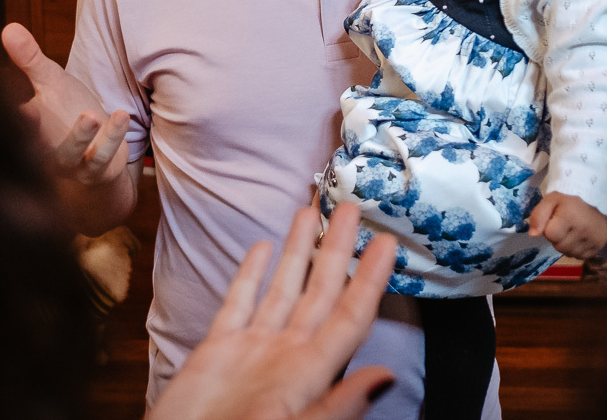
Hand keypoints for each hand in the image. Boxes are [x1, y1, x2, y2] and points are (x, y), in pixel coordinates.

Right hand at [1, 22, 128, 186]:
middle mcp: (44, 150)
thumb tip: (8, 28)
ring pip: (69, 155)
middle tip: (29, 114)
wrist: (100, 149)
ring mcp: (70, 163)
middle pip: (34, 145)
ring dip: (79, 137)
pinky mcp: (96, 170)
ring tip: (90, 116)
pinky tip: (120, 115)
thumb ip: (30, 59)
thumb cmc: (69, 112)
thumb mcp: (51, 82)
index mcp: (28, 128)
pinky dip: (112, 138)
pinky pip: (103, 158)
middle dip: (32, 132)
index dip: (3, 117)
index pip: (10, 123)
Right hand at [148, 205, 398, 419]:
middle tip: (351, 206)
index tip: (389, 243)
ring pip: (283, 289)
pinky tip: (262, 249)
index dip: (371, 281)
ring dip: (299, 251)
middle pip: (321, 292)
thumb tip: (385, 378)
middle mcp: (286, 356)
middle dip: (337, 249)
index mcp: (309, 375)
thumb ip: (335, 409)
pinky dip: (250, 275)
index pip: (350, 317)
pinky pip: (239, 304)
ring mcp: (252, 352)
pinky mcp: (217, 352)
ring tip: (310, 211)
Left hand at [528, 192, 606, 259]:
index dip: (549, 228)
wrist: (596, 201)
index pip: (550, 235)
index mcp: (570, 216)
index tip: (556, 220)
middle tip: (564, 226)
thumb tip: (532, 234)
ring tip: (571, 232)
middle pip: (559, 246)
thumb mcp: (551, 200)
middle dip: (557, 238)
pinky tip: (579, 238)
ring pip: (569, 253)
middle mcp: (584, 230)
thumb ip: (538, 215)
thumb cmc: (570, 200)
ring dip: (566, 245)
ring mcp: (593, 240)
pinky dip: (576, 249)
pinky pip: (580, 256)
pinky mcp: (599, 248)